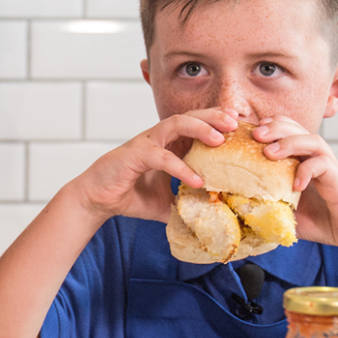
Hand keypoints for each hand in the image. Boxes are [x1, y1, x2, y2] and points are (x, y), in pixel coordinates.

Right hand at [71, 108, 239, 224]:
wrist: (98, 200)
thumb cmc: (130, 195)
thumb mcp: (167, 202)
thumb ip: (187, 204)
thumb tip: (213, 221)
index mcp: (168, 144)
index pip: (197, 125)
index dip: (218, 122)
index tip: (240, 127)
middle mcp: (158, 138)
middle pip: (190, 115)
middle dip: (214, 116)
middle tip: (236, 124)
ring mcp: (146, 143)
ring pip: (175, 124)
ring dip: (199, 128)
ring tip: (219, 139)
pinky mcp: (135, 154)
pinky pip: (161, 156)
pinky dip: (180, 167)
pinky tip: (196, 180)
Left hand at [254, 116, 337, 251]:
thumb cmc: (323, 220)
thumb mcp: (288, 211)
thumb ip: (268, 204)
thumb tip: (237, 207)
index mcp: (303, 160)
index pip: (287, 131)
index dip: (269, 126)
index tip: (249, 131)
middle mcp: (316, 158)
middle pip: (297, 128)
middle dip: (275, 128)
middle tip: (255, 135)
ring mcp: (330, 167)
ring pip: (312, 141)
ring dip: (290, 142)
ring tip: (270, 153)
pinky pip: (324, 165)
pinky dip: (308, 170)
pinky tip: (296, 184)